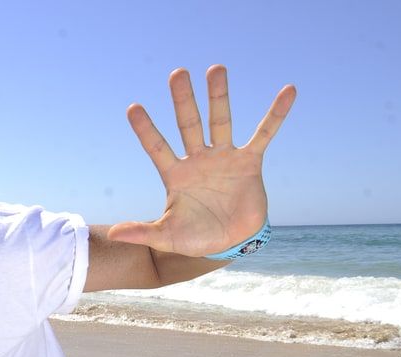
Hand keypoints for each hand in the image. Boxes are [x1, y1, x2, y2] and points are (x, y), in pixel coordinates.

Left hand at [106, 65, 295, 256]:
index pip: (157, 148)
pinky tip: (287, 91)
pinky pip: (263, 134)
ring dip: (218, 96)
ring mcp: (223, 158)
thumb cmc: (196, 237)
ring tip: (215, 68)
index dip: (146, 130)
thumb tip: (113, 233)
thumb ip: (142, 232)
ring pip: (220, 121)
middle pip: (188, 124)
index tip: (133, 108)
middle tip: (178, 73)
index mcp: (175, 174)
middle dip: (183, 100)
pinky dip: (275, 114)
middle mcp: (198, 160)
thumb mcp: (167, 236)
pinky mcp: (249, 162)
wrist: (232, 242)